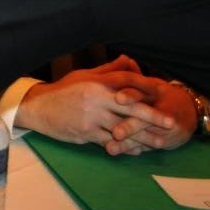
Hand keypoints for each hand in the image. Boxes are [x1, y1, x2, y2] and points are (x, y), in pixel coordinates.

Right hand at [15, 55, 176, 152]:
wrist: (39, 108)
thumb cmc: (64, 91)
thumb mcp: (85, 76)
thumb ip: (109, 70)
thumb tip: (130, 60)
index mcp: (97, 84)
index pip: (127, 84)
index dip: (146, 89)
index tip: (164, 93)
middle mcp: (96, 100)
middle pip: (131, 109)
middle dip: (153, 117)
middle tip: (171, 124)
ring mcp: (91, 118)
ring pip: (123, 130)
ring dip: (143, 138)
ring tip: (160, 143)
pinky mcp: (86, 134)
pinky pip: (111, 143)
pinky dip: (126, 147)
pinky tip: (137, 150)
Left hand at [107, 79, 196, 154]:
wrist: (191, 112)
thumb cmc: (161, 95)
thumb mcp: (151, 83)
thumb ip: (135, 74)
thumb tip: (124, 58)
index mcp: (155, 90)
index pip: (143, 90)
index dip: (131, 94)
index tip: (117, 98)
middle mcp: (161, 108)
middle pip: (146, 117)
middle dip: (131, 125)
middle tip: (116, 133)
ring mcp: (165, 127)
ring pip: (146, 136)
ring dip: (128, 143)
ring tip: (111, 148)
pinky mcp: (166, 140)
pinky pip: (148, 146)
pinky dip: (134, 150)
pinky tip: (121, 154)